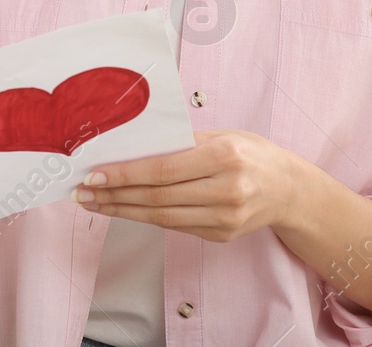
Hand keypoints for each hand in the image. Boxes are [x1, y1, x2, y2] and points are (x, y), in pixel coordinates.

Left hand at [71, 130, 295, 242]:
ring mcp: (225, 218)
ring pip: (161, 217)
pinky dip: (146, 217)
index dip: (124, 175)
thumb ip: (181, 142)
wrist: (289, 189)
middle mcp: (226, 190)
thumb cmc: (251, 153)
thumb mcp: (222, 135)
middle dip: (114, 195)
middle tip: (82, 191)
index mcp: (224, 157)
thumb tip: (131, 146)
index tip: (94, 174)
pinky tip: (124, 209)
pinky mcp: (221, 235)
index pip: (162, 170)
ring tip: (94, 203)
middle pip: (157, 197)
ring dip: (122, 211)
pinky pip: (175, 225)